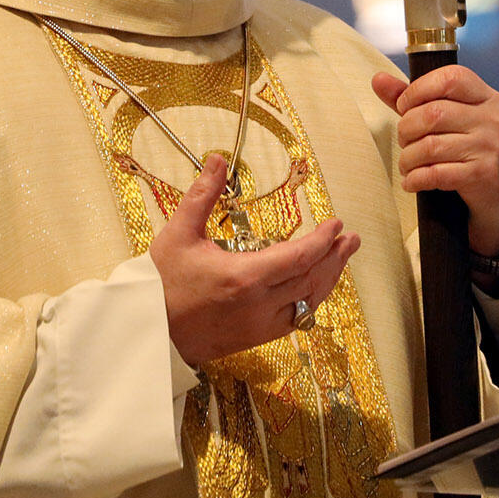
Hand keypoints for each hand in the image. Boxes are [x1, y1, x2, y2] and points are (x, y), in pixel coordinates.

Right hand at [150, 154, 360, 367]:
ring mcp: (258, 325)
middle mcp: (259, 305)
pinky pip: (295, 321)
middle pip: (311, 279)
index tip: (336, 225)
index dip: (322, 240)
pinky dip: (311, 302)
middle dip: (335, 258)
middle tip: (352, 239)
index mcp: (244, 277)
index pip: (299, 257)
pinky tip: (315, 290)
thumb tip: (219, 159)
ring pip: (308, 303)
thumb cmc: (160, 283)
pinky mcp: (254, 338)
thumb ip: (202, 195)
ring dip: (328, 280)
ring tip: (341, 260)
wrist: (146, 332)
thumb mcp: (178, 233)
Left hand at [372, 65, 498, 258]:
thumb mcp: (443, 118)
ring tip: (407, 163)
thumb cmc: (461, 147)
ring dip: (408, 158)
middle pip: (434, 113)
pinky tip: (412, 181)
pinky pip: (436, 174)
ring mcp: (490, 147)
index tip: (404, 107)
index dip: (417, 90)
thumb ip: (412, 98)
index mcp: (487, 97)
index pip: (449, 78)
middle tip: (404, 140)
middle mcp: (493, 119)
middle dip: (407, 129)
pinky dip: (415, 178)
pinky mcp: (483, 175)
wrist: (492, 193)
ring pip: (431, 146)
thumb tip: (378, 79)